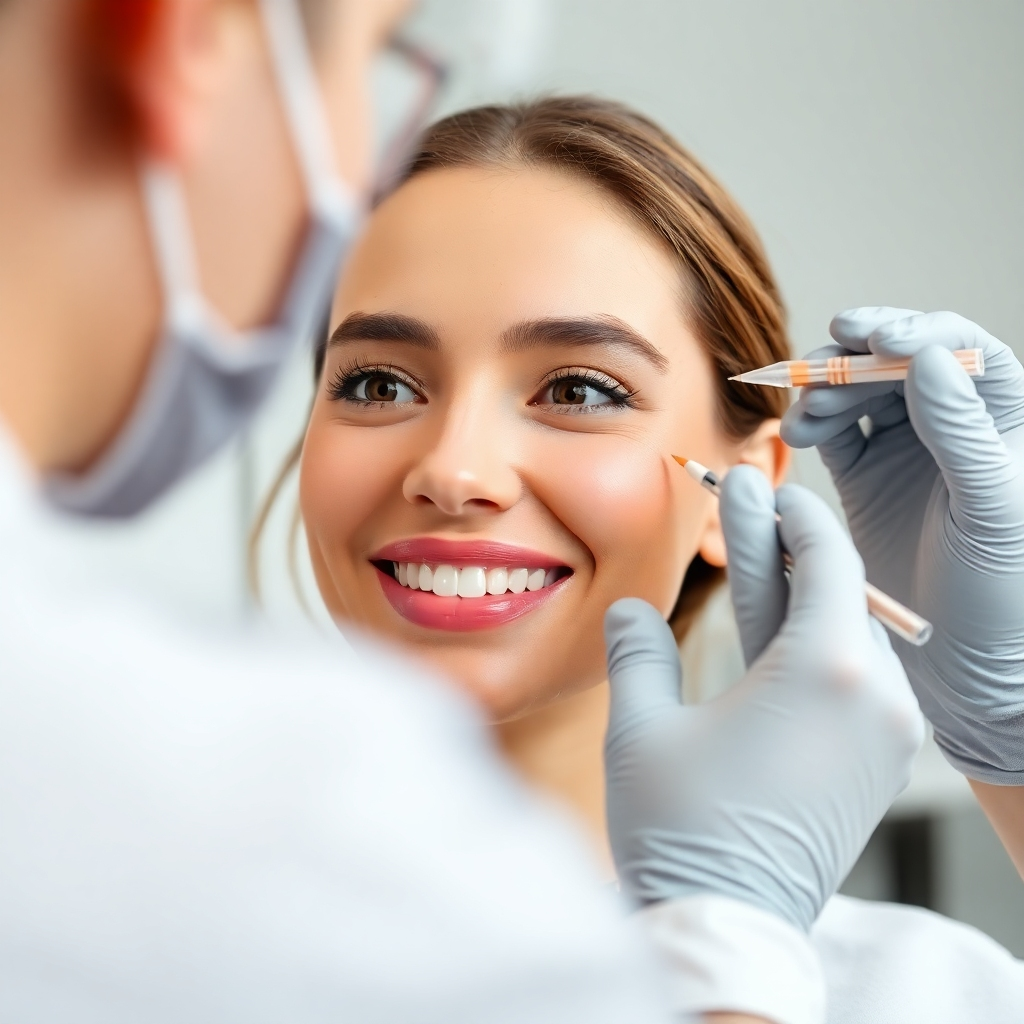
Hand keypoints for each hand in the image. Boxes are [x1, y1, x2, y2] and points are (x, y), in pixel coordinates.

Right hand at [603, 467, 922, 931]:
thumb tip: (633, 610)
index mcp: (826, 672)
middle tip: (747, 497)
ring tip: (759, 559)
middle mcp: (874, 697)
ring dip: (800, 596)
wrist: (729, 929)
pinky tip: (779, 628)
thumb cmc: (682, 827)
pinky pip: (855, 681)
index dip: (794, 517)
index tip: (768, 487)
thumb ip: (638, 651)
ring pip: (846, 636)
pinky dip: (815, 647)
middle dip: (783, 546)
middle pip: (834, 593)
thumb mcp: (642, 725)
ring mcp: (885, 736)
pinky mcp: (877, 766)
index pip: (827, 561)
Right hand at [782, 308, 1023, 782]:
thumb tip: (928, 354)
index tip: (874, 338)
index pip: (963, 350)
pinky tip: (798, 434)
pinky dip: (812, 423)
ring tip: (802, 416)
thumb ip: (962, 430)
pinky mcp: (865, 478)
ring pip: (860, 391)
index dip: (918, 331)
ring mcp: (905, 449)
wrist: (963, 665)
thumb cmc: (1002, 593)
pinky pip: (834, 432)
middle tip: (821, 363)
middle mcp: (953, 425)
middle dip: (858, 356)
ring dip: (826, 389)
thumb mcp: (993, 508)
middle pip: (901, 361)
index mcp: (1004, 421)